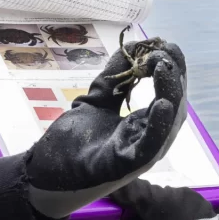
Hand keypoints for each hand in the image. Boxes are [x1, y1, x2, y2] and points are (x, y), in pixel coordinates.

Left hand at [24, 40, 188, 218]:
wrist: (44, 175)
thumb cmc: (71, 143)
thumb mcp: (95, 101)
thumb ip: (114, 77)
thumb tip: (133, 45)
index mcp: (143, 124)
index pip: (166, 93)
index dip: (169, 68)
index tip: (164, 44)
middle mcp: (148, 138)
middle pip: (173, 104)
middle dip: (174, 75)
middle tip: (167, 50)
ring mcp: (141, 153)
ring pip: (167, 122)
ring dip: (170, 92)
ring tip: (163, 67)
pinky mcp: (128, 166)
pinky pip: (150, 147)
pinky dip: (160, 127)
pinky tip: (162, 105)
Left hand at [102, 179, 218, 219]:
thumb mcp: (157, 201)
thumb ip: (129, 192)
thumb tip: (108, 183)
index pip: (103, 216)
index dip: (109, 196)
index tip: (121, 181)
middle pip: (118, 218)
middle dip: (129, 200)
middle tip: (146, 188)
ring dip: (142, 205)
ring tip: (160, 198)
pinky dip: (150, 214)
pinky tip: (165, 207)